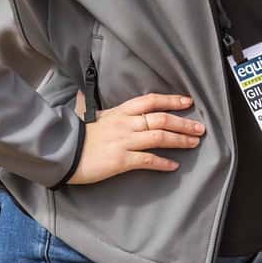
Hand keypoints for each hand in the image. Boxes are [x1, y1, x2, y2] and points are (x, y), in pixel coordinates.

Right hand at [67, 93, 202, 185]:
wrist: (62, 152)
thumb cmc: (76, 135)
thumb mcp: (91, 117)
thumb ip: (102, 111)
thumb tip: (87, 96)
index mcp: (120, 111)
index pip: (151, 101)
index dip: (171, 100)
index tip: (187, 102)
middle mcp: (126, 123)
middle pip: (161, 119)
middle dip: (183, 123)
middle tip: (200, 128)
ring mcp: (125, 141)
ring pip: (159, 137)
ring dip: (179, 140)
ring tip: (193, 143)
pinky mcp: (122, 160)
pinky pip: (148, 160)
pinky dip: (163, 163)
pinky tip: (173, 166)